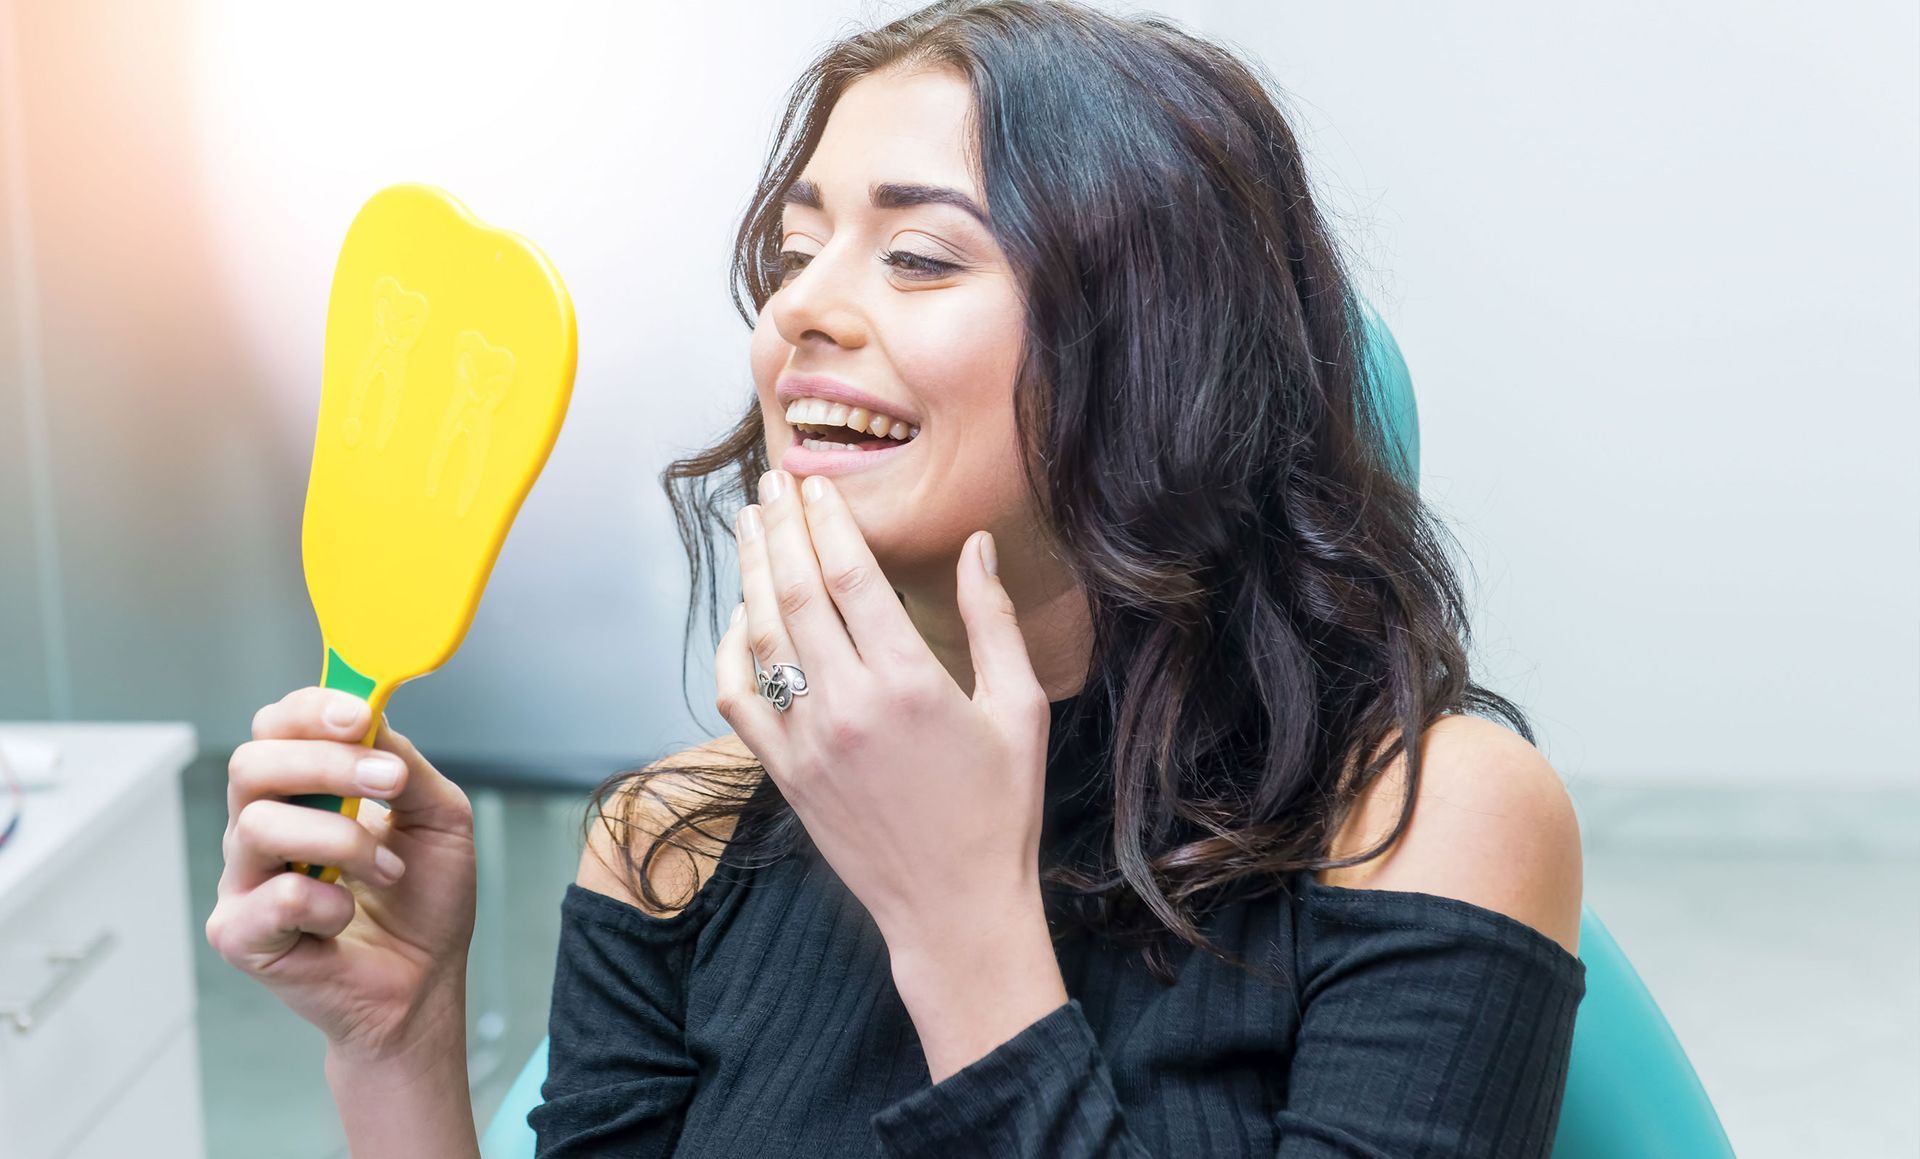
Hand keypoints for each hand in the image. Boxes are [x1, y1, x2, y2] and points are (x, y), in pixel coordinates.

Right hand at [205, 687, 477, 1059]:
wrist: (426, 981)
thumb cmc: (425, 899)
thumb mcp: (437, 815)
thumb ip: (404, 762)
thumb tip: (371, 715)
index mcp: (302, 790)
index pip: (277, 726)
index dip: (311, 710)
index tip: (361, 716)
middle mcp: (262, 826)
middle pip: (252, 764)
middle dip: (326, 763)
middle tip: (391, 781)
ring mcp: (243, 880)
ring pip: (259, 825)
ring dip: (342, 841)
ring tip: (389, 869)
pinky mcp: (239, 933)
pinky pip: (274, 898)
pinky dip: (328, 904)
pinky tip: (348, 918)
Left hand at [717, 469, 1052, 951]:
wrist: (955, 909)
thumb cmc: (1000, 810)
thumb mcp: (1019, 709)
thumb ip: (992, 621)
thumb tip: (977, 546)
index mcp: (910, 683)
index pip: (852, 577)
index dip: (828, 521)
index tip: (816, 484)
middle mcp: (849, 705)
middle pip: (796, 593)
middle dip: (780, 529)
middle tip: (771, 484)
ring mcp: (808, 742)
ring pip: (761, 637)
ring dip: (751, 573)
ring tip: (751, 526)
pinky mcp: (785, 774)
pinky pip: (739, 699)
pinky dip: (730, 651)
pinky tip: (739, 617)